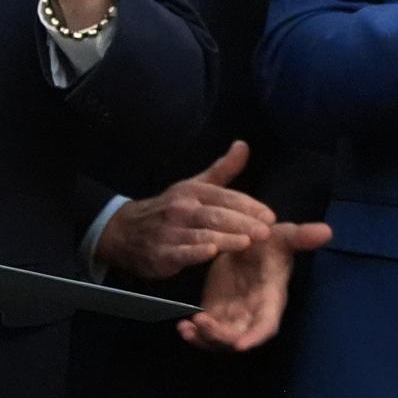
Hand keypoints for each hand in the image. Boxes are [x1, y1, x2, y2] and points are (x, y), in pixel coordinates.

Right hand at [96, 141, 277, 280]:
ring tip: (247, 242)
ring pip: (201, 233)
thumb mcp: (195, 185)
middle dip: (243, 223)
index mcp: (194, 191)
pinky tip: (210, 252)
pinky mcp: (160, 253)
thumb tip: (243, 145)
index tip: (270, 217)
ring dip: (225, 238)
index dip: (249, 207)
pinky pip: (180, 252)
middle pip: (217, 215)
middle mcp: (182, 208)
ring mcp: (170, 231)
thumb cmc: (170, 208)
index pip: (226, 197)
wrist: (126, 231)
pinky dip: (195, 252)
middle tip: (265, 232)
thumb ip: (223, 169)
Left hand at [177, 217, 332, 352]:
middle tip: (202, 322)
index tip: (241, 345)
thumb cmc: (269, 242)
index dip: (256, 335)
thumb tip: (327, 231)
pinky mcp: (217, 314)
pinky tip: (182, 325)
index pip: (267, 324)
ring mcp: (233, 317)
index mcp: (270, 298)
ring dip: (204, 338)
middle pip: (239, 337)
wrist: (248, 242)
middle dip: (221, 336)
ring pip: (219, 340)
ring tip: (189, 325)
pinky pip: (205, 334)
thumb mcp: (283, 236)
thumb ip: (301, 236)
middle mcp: (253, 313)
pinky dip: (194, 335)